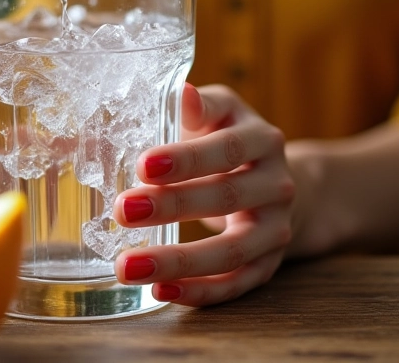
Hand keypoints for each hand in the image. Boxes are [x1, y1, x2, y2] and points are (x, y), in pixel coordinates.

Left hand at [113, 83, 294, 306]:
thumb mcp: (209, 114)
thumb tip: (143, 108)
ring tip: (127, 266)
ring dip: (178, 262)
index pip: (226, 146)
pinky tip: (160, 291)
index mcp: (258, 136)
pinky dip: (199, 291)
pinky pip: (236, 283)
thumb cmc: (221, 136)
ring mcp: (276, 225)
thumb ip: (178, 108)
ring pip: (232, 250)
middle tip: (122, 210)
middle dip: (171, 206)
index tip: (143, 165)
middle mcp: (275, 180)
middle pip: (226, 196)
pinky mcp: (270, 262)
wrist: (272, 176)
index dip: (186, 158)